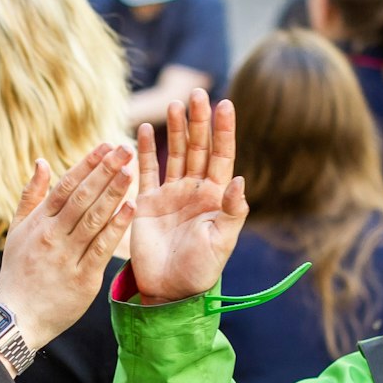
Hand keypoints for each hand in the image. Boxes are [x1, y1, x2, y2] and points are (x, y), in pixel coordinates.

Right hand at [0, 142, 136, 354]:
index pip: (66, 186)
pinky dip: (117, 227)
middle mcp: (53, 235)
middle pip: (83, 197)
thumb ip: (31, 196)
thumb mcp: (16, 230)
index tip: (106, 146)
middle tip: (125, 149)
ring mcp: (67, 256)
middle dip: (106, 171)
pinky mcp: (82, 278)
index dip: (87, 164)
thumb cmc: (17, 272)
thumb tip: (42, 161)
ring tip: (131, 171)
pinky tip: (131, 208)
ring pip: (94, 218)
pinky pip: (102, 248)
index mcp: (39, 222)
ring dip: (114, 193)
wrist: (16, 317)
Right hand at [129, 90, 247, 305]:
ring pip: (175, 153)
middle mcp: (194, 191)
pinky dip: (144, 150)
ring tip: (174, 103)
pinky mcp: (147, 203)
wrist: (169, 291)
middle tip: (196, 92)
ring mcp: (170, 195)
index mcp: (216, 197)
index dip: (224, 130)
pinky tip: (143, 129)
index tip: (225, 103)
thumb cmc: (200, 270)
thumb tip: (239, 181)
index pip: (222, 155)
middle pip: (198, 147)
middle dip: (198, 120)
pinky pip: (147, 171)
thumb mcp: (222, 242)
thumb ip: (232, 212)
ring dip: (175, 129)